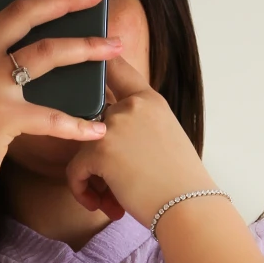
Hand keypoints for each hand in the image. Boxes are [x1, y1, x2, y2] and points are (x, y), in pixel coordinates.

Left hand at [63, 53, 212, 226]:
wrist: (188, 207)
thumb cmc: (180, 185)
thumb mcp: (166, 139)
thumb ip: (140, 127)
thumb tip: (112, 138)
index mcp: (150, 100)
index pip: (116, 68)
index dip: (98, 63)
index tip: (88, 56)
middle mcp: (132, 106)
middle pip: (93, 123)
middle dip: (98, 159)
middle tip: (112, 189)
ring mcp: (115, 125)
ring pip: (82, 151)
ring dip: (92, 180)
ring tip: (110, 203)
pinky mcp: (101, 149)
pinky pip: (75, 171)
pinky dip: (82, 192)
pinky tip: (101, 206)